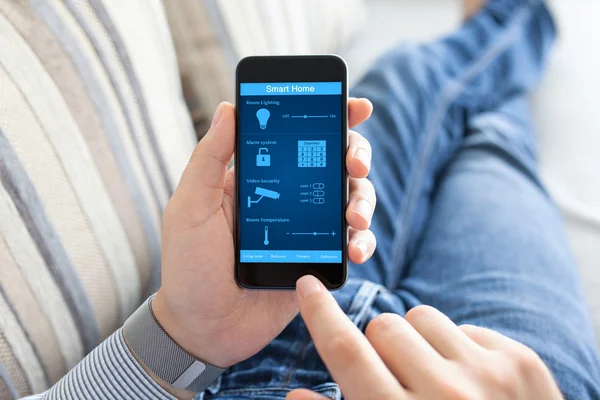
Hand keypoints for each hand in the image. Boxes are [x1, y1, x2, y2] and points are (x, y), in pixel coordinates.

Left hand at [153, 99, 375, 369]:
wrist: (202, 328)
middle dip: (355, 154)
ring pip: (352, 200)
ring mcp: (307, 230)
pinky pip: (351, 243)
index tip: (355, 106)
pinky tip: (355, 249)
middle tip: (355, 163)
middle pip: (335, 163)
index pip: (298, 137)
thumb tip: (230, 107)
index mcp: (259, 177)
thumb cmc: (189, 265)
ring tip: (355, 216)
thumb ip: (209, 159)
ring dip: (364, 200)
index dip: (331, 117)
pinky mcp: (319, 261)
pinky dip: (362, 242)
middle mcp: (289, 198)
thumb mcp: (190, 207)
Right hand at [288, 275, 562, 399]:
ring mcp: (488, 375)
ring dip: (419, 343)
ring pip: (423, 317)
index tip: (308, 285)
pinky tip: (471, 385)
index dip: (320, 313)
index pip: (346, 351)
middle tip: (398, 382)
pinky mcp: (520, 362)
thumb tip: (293, 393)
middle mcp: (444, 396)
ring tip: (435, 381)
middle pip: (384, 327)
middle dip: (382, 347)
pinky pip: (466, 326)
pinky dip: (459, 350)